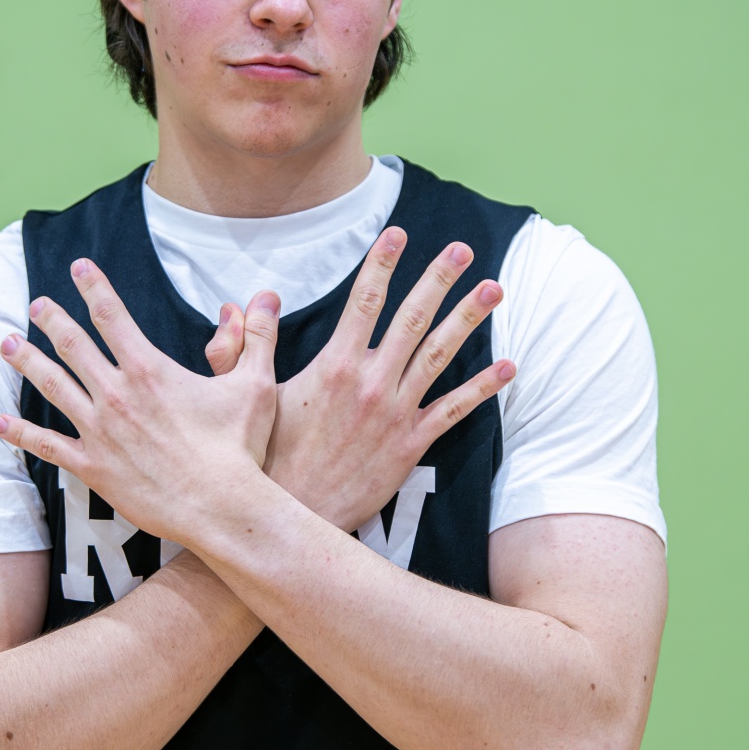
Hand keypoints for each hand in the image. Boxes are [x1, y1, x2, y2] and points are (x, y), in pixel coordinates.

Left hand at [0, 260, 279, 544]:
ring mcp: (99, 431)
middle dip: (51, 319)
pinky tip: (0, 422)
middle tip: (36, 304)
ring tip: (8, 344)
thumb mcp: (255, 385)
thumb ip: (257, 337)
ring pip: (52, 387)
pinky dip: (21, 433)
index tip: (78, 266)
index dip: (93, 286)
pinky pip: (47, 444)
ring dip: (27, 362)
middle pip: (72, 345)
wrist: (220, 508)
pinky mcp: (91, 467)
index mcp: (149, 369)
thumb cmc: (239, 449)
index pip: (112, 315)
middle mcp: (116, 394)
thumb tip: (266, 297)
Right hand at [206, 230, 514, 532]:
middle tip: (464, 250)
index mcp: (335, 365)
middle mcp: (371, 382)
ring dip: (468, 319)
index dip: (382, 264)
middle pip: (413, 318)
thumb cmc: (268, 456)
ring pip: (440, 355)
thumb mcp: (249, 396)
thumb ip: (244, 345)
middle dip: (440, 279)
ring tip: (494, 289)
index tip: (398, 233)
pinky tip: (506, 367)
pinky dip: (481, 389)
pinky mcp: (410, 445)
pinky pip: (453, 411)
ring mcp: (395, 413)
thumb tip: (245, 302)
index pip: (364, 301)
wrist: (293, 516)